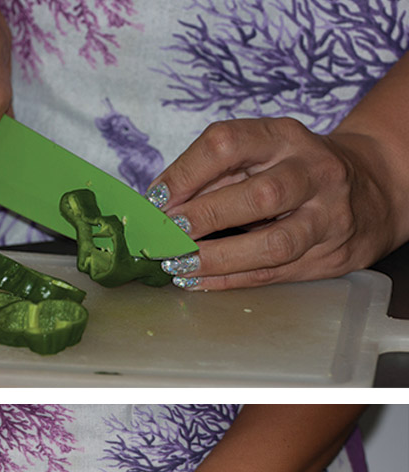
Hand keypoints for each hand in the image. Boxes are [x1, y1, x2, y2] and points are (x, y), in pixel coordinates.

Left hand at [149, 117, 400, 289]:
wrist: (371, 188)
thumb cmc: (293, 170)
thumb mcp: (259, 155)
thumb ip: (212, 176)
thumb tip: (156, 207)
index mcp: (283, 137)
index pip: (228, 143)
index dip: (184, 173)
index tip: (154, 200)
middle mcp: (312, 171)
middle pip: (259, 195)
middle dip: (204, 217)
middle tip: (164, 236)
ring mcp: (327, 216)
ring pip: (273, 243)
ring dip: (217, 258)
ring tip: (178, 264)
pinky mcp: (328, 254)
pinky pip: (274, 272)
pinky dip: (229, 279)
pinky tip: (197, 280)